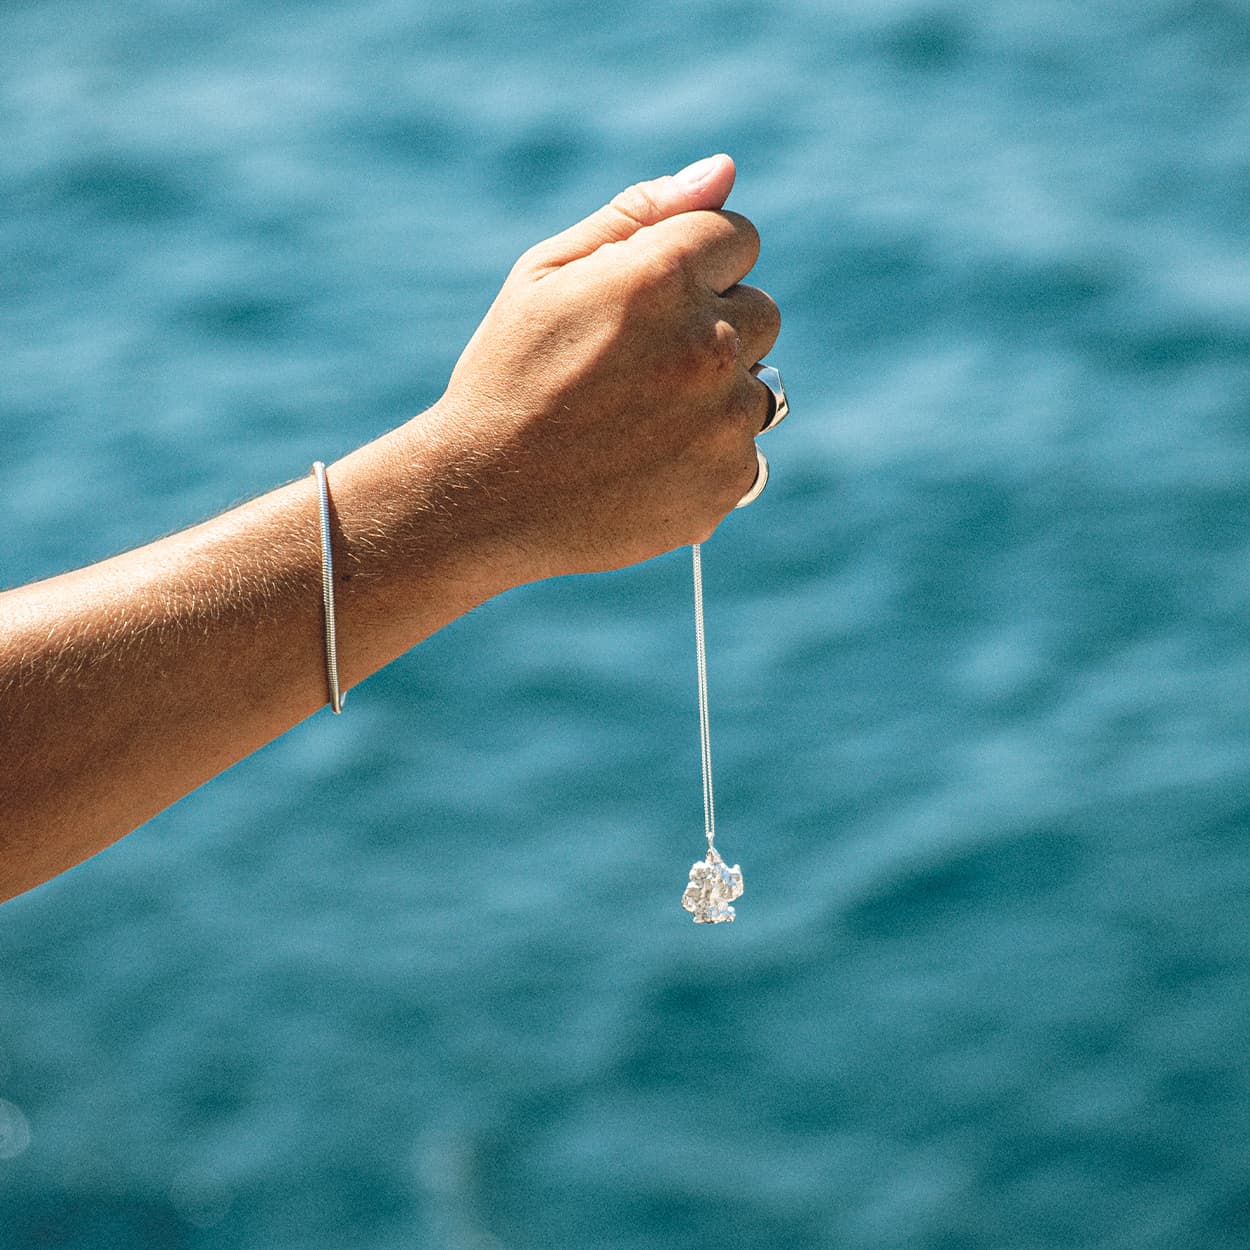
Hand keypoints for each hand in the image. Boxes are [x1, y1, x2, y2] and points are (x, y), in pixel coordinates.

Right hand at [423, 153, 780, 580]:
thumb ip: (638, 215)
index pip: (739, 238)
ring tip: (638, 424)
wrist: (485, 498)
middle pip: (763, 311)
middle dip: (713, 326)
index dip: (695, 267)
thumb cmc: (507, 376)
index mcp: (664, 275)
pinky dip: (706, 458)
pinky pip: (745, 453)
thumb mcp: (546, 274)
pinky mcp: (728, 481)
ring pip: (758, 387)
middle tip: (639, 368)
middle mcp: (709, 343)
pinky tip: (645, 467)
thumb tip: (724, 170)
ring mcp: (724, 419)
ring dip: (714, 397)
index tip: (652, 303)